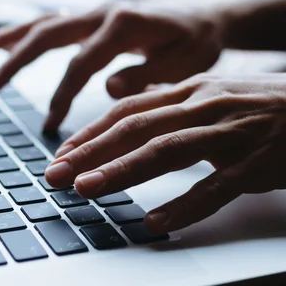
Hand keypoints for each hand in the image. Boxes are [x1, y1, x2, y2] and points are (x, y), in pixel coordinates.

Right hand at [0, 1, 222, 129]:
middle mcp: (103, 11)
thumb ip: (146, 75)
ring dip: (11, 37)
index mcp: (124, 23)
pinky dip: (27, 31)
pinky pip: (54, 22)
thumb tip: (107, 87)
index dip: (63, 95)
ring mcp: (96, 11)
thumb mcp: (184, 63)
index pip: (82, 62)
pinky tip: (7, 41)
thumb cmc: (197, 43)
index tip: (51, 125)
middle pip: (50, 33)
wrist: (206, 18)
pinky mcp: (93, 17)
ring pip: (45, 21)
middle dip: (17, 59)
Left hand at [45, 74, 285, 232]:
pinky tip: (155, 221)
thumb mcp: (210, 94)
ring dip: (122, 171)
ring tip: (86, 190)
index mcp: (189, 91)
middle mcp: (203, 106)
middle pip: (137, 128)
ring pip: (167, 151)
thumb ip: (169, 102)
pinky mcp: (256, 162)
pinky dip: (184, 205)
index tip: (62, 152)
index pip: (129, 109)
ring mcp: (229, 133)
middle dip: (90, 151)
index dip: (91, 131)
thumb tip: (124, 109)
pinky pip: (216, 187)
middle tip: (55, 175)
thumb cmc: (258, 104)